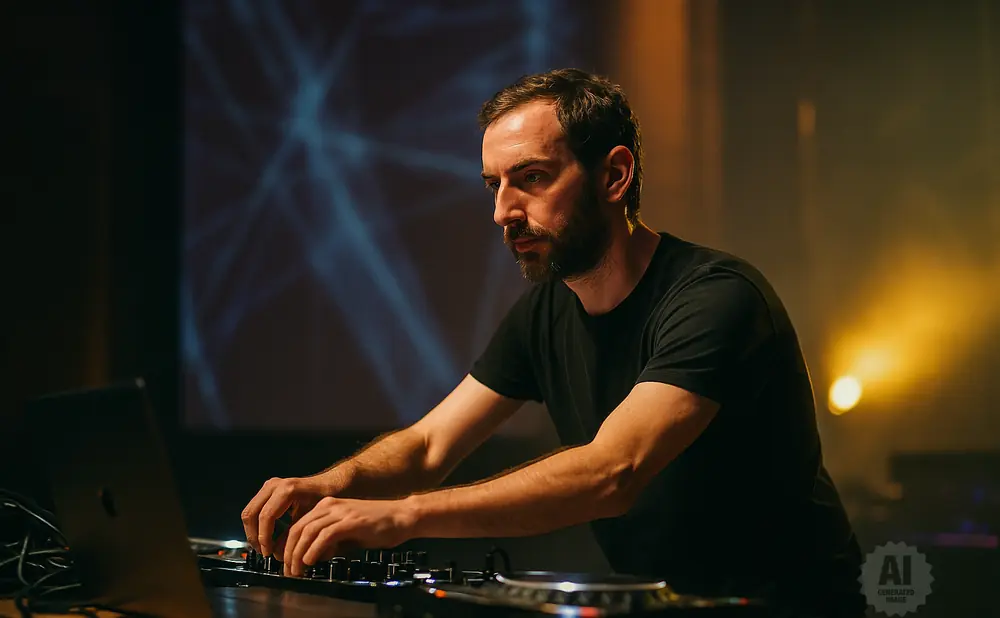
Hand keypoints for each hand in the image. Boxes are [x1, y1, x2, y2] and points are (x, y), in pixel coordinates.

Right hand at [241, 476, 329, 556]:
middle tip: (263, 551)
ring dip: (253, 532)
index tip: (268, 552)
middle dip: (254, 536)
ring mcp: (269, 486)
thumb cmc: (323, 499)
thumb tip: (277, 555)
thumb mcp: (309, 520)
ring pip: (249, 512)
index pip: (266, 516)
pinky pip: (254, 509)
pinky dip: (256, 525)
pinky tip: (264, 536)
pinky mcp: (266, 490)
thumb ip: (291, 537)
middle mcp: (274, 485)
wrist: (327, 485)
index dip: (264, 537)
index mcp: (286, 490)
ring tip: (262, 547)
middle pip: (251, 513)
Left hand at [282, 497, 414, 576]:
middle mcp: (330, 505)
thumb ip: (330, 543)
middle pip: (298, 528)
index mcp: (327, 506)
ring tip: (297, 571)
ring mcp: (341, 512)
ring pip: (308, 532)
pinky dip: (314, 549)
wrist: (402, 516)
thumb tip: (313, 557)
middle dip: (289, 552)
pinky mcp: (351, 521)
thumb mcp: (347, 534)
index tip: (287, 564)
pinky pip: (325, 535)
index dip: (288, 546)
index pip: (298, 525)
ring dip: (298, 554)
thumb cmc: (378, 527)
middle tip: (288, 571)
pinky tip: (310, 561)